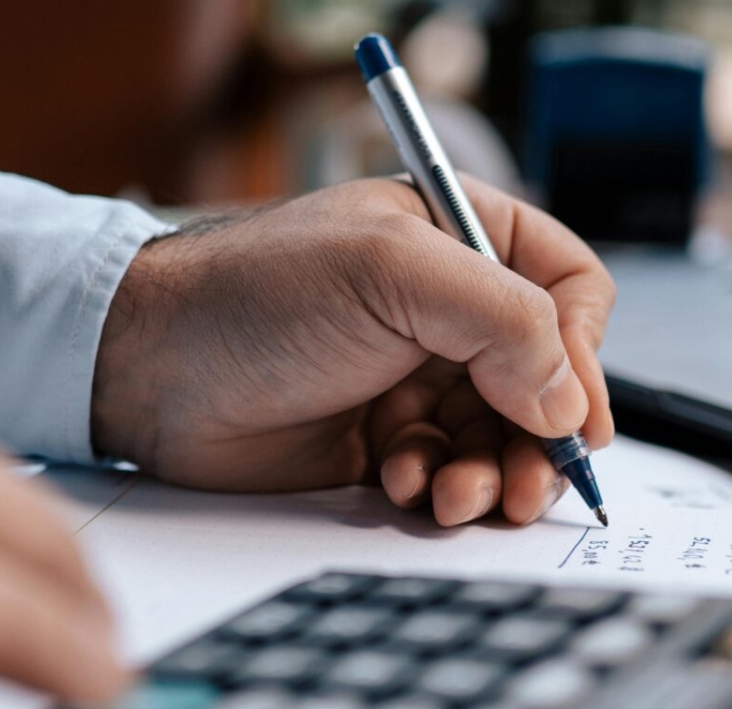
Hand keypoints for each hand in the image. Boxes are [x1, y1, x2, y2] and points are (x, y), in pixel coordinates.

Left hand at [94, 175, 615, 526]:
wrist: (147, 365)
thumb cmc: (255, 291)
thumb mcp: (391, 273)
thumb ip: (501, 320)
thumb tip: (567, 401)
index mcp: (459, 238)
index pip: (567, 289)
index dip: (583, 352)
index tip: (574, 415)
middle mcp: (445, 307)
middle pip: (545, 379)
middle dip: (539, 437)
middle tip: (525, 484)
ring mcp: (414, 374)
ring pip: (499, 437)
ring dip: (490, 472)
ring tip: (453, 493)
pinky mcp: (381, 437)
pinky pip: (445, 471)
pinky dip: (436, 487)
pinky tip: (398, 482)